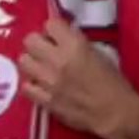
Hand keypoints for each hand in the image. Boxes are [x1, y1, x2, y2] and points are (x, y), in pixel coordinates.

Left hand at [19, 19, 138, 138]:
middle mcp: (57, 60)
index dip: (53, 29)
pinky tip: (40, 86)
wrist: (114, 114)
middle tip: (45, 50)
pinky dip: (31, 84)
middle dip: (37, 43)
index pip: (50, 24)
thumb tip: (62, 39)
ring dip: (31, 62)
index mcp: (75, 46)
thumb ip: (77, 44)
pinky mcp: (43, 99)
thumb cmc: (113, 83)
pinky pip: (25, 86)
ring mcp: (47, 80)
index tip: (57, 36)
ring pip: (23, 61)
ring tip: (41, 68)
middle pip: (30, 40)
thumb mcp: (99, 54)